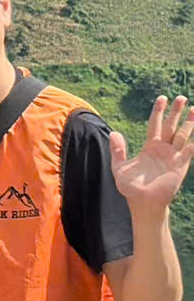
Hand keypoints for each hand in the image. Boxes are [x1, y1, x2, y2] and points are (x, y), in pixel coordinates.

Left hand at [111, 97, 193, 213]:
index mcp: (150, 147)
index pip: (155, 124)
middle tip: (182, 97)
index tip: (162, 97)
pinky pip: (190, 151)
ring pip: (183, 135)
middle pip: (171, 126)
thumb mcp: (119, 166)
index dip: (159, 111)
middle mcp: (163, 149)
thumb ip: (118, 150)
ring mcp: (173, 157)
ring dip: (189, 123)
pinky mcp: (181, 166)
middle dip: (176, 112)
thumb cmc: (130, 187)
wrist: (142, 203)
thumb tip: (114, 133)